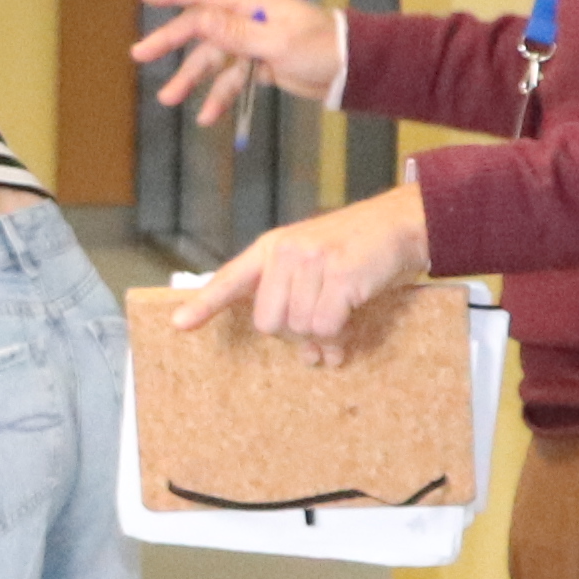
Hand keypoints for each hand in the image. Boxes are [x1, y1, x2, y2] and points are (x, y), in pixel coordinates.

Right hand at [132, 0, 347, 130]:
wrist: (352, 70)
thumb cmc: (320, 48)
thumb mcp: (276, 42)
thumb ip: (236, 32)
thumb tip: (198, 19)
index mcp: (251, 3)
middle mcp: (247, 18)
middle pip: (200, 27)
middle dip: (170, 42)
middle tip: (140, 55)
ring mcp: (253, 42)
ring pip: (213, 59)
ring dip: (191, 78)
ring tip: (168, 99)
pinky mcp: (261, 64)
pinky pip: (232, 79)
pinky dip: (220, 96)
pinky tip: (207, 117)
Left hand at [164, 183, 434, 362]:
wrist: (399, 222)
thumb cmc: (357, 248)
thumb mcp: (318, 266)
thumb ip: (301, 305)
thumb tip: (307, 356)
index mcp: (272, 248)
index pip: (230, 279)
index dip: (205, 305)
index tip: (179, 325)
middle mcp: (285, 252)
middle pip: (268, 322)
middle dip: (294, 335)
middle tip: (319, 331)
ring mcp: (311, 261)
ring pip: (299, 328)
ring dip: (322, 336)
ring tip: (340, 326)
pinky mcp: (339, 274)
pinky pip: (325, 326)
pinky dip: (338, 334)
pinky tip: (349, 323)